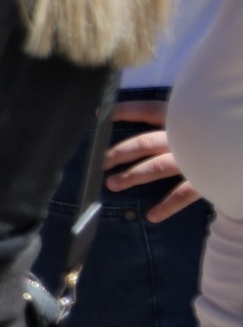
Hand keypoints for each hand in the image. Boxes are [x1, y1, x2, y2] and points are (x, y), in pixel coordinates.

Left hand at [104, 101, 205, 221]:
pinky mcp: (210, 179)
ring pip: (156, 167)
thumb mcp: (202, 120)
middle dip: (119, 152)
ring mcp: (196, 159)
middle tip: (101, 161)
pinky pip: (184, 193)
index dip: (124, 111)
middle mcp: (186, 137)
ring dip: (132, 176)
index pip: (148, 110)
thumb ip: (182, 120)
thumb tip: (155, 122)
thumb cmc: (224, 131)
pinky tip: (152, 216)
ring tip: (112, 184)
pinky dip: (167, 205)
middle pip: (144, 143)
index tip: (100, 114)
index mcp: (184, 118)